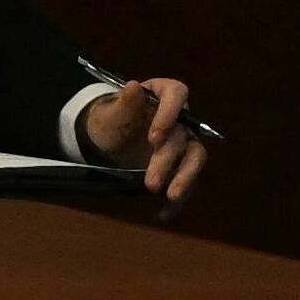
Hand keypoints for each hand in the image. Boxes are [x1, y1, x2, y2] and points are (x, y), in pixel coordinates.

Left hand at [81, 76, 213, 207]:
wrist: (105, 142)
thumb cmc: (109, 121)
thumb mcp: (110, 113)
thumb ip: (123, 103)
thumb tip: (133, 86)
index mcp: (164, 94)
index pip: (178, 94)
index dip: (170, 114)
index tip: (154, 137)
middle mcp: (179, 118)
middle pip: (183, 135)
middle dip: (167, 160)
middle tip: (150, 183)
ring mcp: (182, 143)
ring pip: (194, 158)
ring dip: (184, 178)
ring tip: (169, 197)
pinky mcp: (179, 166)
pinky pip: (185, 181)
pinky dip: (177, 200)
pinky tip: (164, 214)